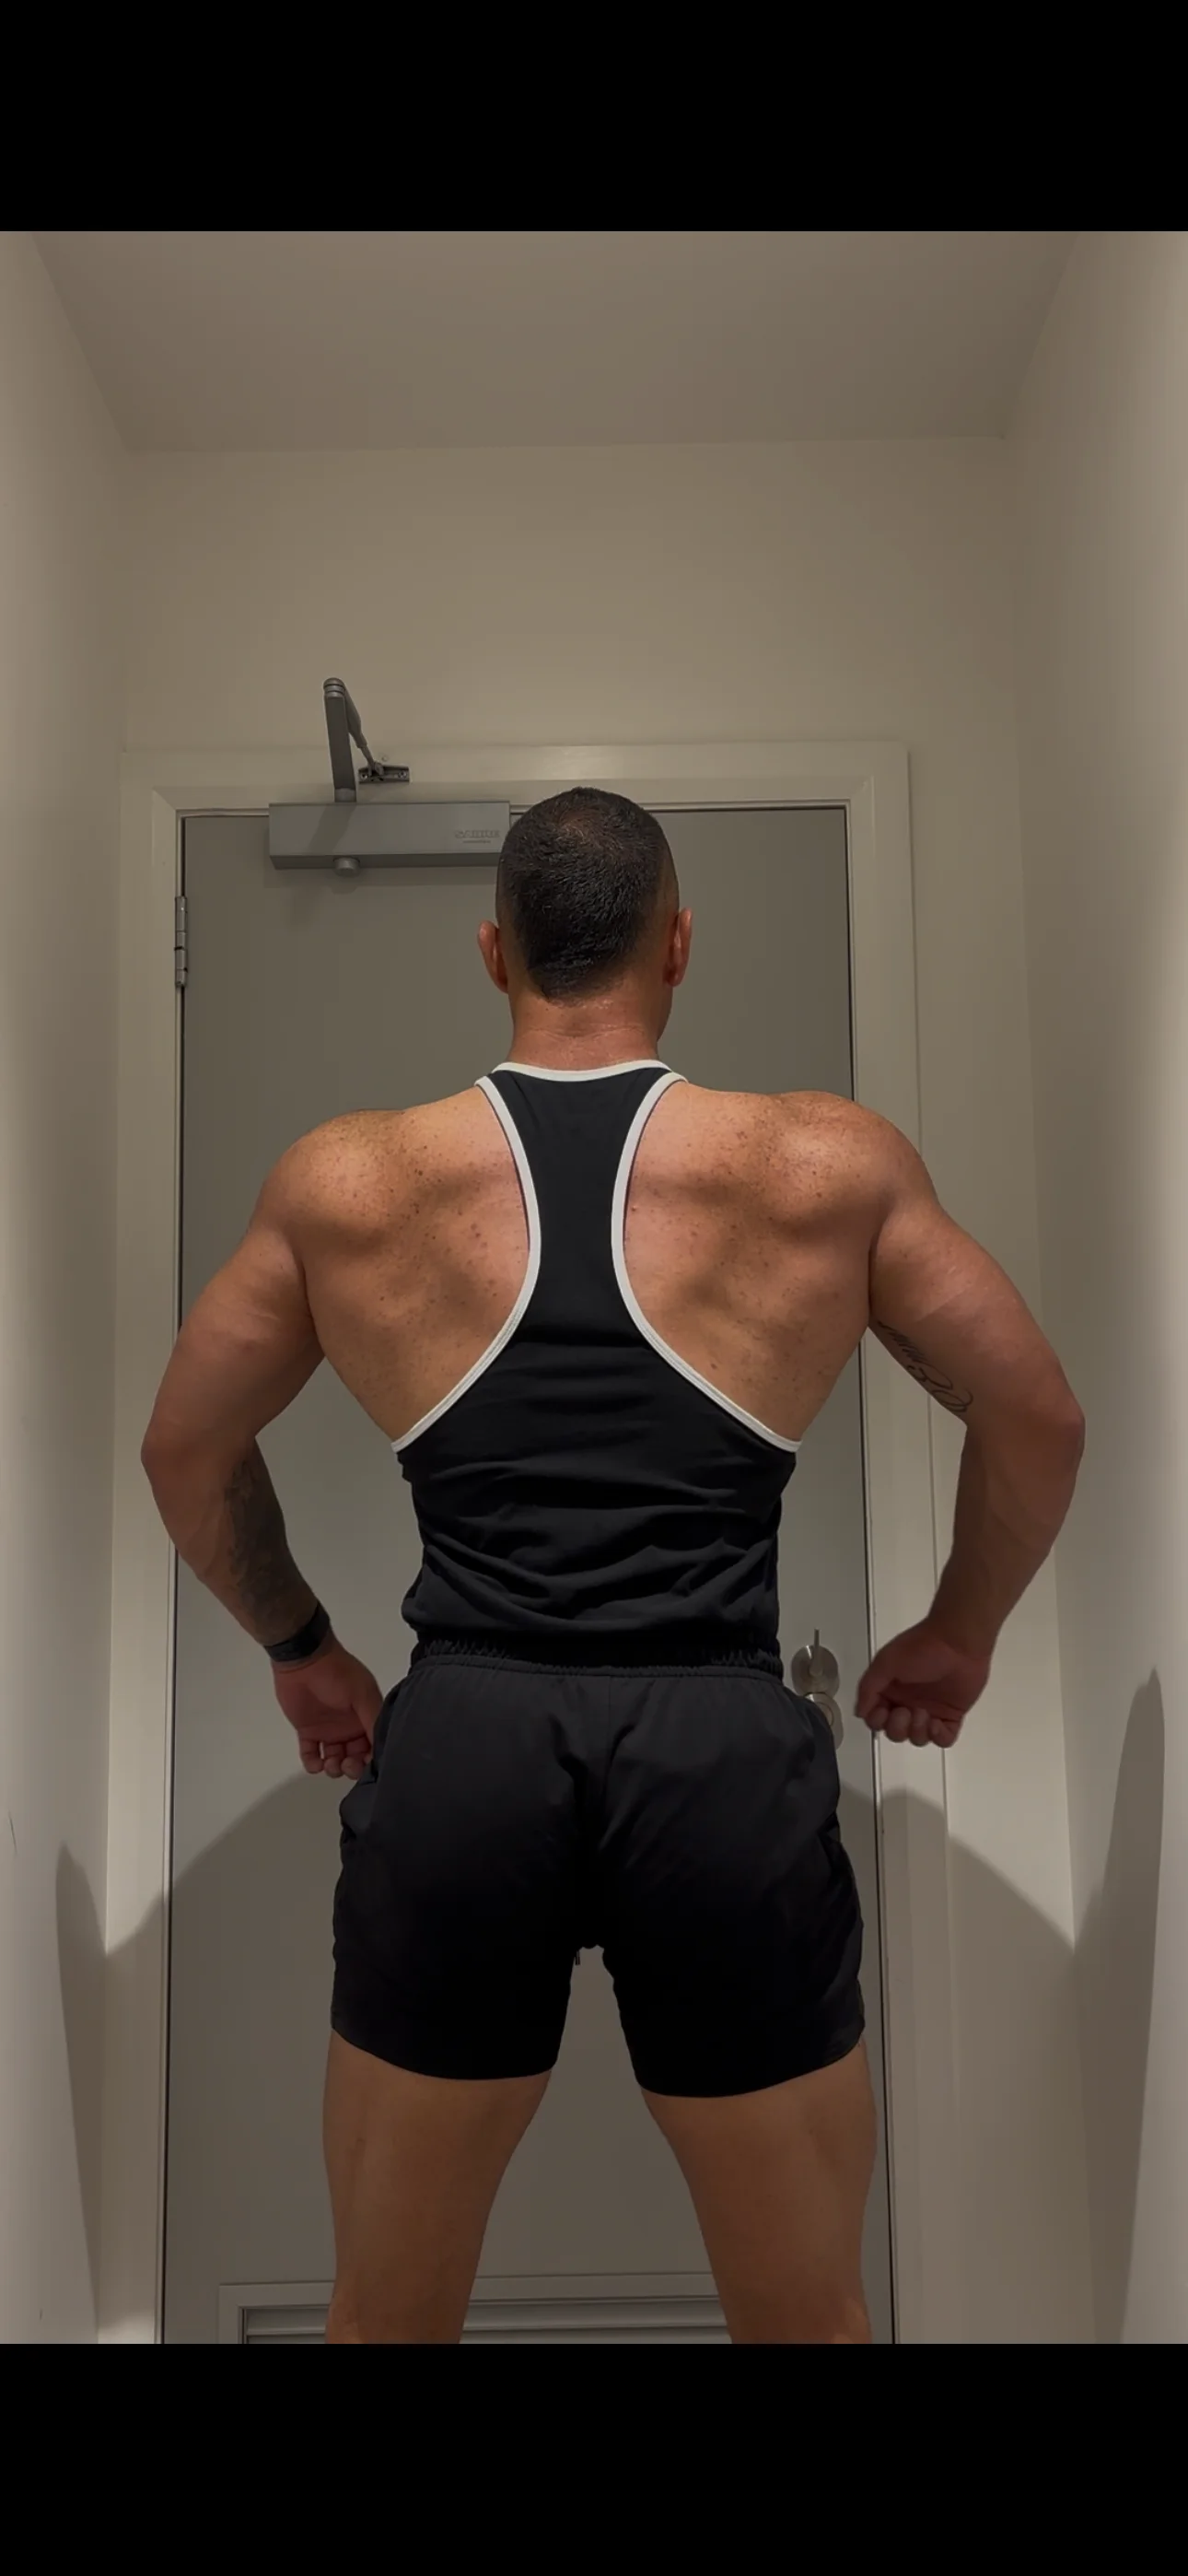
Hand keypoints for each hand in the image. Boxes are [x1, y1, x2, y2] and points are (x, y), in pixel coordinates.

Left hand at [271, 1638, 383, 1780]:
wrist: (303, 1660)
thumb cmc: (337, 1675)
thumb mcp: (362, 1694)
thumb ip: (373, 1720)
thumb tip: (384, 1746)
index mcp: (366, 1717)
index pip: (374, 1746)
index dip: (372, 1759)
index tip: (367, 1764)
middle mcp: (350, 1727)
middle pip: (355, 1757)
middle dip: (353, 1767)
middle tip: (347, 1764)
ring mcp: (328, 1730)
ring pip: (335, 1760)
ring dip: (334, 1768)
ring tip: (330, 1763)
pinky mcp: (307, 1732)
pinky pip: (311, 1754)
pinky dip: (313, 1764)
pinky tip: (315, 1763)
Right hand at [855, 1619, 990, 1749]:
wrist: (959, 1642)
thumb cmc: (923, 1647)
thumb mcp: (886, 1661)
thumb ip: (868, 1687)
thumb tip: (860, 1711)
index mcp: (890, 1689)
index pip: (875, 1717)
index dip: (876, 1720)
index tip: (883, 1711)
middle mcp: (908, 1701)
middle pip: (894, 1732)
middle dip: (897, 1728)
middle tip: (905, 1712)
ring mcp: (931, 1710)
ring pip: (917, 1738)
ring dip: (916, 1732)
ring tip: (923, 1714)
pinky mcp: (951, 1715)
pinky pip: (943, 1739)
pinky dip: (938, 1737)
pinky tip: (936, 1723)